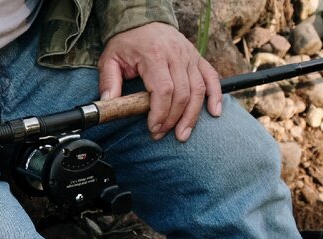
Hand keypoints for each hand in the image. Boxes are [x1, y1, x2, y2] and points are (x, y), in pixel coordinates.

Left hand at [98, 22, 222, 142]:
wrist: (143, 20)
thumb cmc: (127, 43)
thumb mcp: (110, 59)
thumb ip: (108, 82)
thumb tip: (107, 105)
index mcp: (154, 56)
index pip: (164, 90)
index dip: (160, 113)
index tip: (153, 128)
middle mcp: (176, 56)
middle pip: (182, 94)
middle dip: (173, 119)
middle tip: (161, 134)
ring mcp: (190, 57)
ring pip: (198, 90)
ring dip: (192, 116)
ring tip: (182, 134)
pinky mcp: (198, 58)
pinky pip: (212, 77)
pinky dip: (215, 96)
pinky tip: (214, 112)